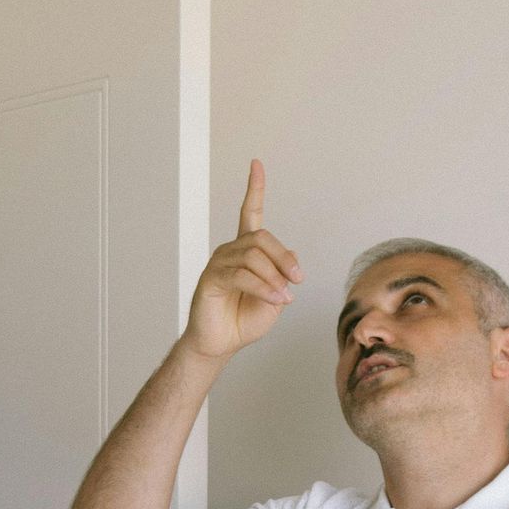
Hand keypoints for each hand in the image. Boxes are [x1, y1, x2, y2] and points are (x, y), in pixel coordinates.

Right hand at [180, 161, 301, 364]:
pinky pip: (243, 275)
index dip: (254, 188)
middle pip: (261, 238)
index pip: (250, 212)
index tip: (256, 164)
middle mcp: (231, 251)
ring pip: (254, 256)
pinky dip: (264, 287)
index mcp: (246, 251)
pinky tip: (275, 298)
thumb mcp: (276, 298)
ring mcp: (219, 262)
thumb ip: (283, 276)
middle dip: (284, 258)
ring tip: (284, 297)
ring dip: (274, 277)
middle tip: (297, 280)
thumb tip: (291, 255)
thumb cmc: (245, 321)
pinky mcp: (211, 278)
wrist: (222, 343)